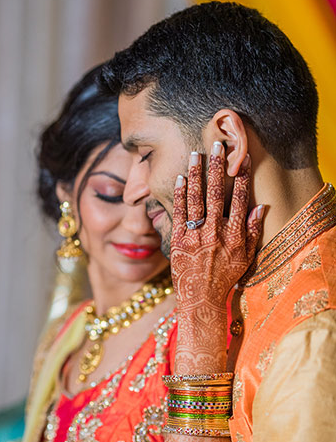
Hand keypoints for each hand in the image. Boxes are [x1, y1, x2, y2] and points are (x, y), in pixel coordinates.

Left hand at [171, 143, 262, 311]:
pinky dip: (179, 194)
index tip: (243, 157)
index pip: (241, 199)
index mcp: (235, 235)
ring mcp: (196, 235)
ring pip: (196, 198)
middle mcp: (216, 232)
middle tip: (216, 144)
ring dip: (197, 174)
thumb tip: (262, 207)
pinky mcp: (179, 240)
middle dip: (217, 167)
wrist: (201, 297)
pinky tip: (181, 178)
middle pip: (217, 193)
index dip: (242, 177)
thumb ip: (254, 231)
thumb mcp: (247, 257)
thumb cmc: (226, 277)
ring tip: (196, 153)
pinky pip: (179, 212)